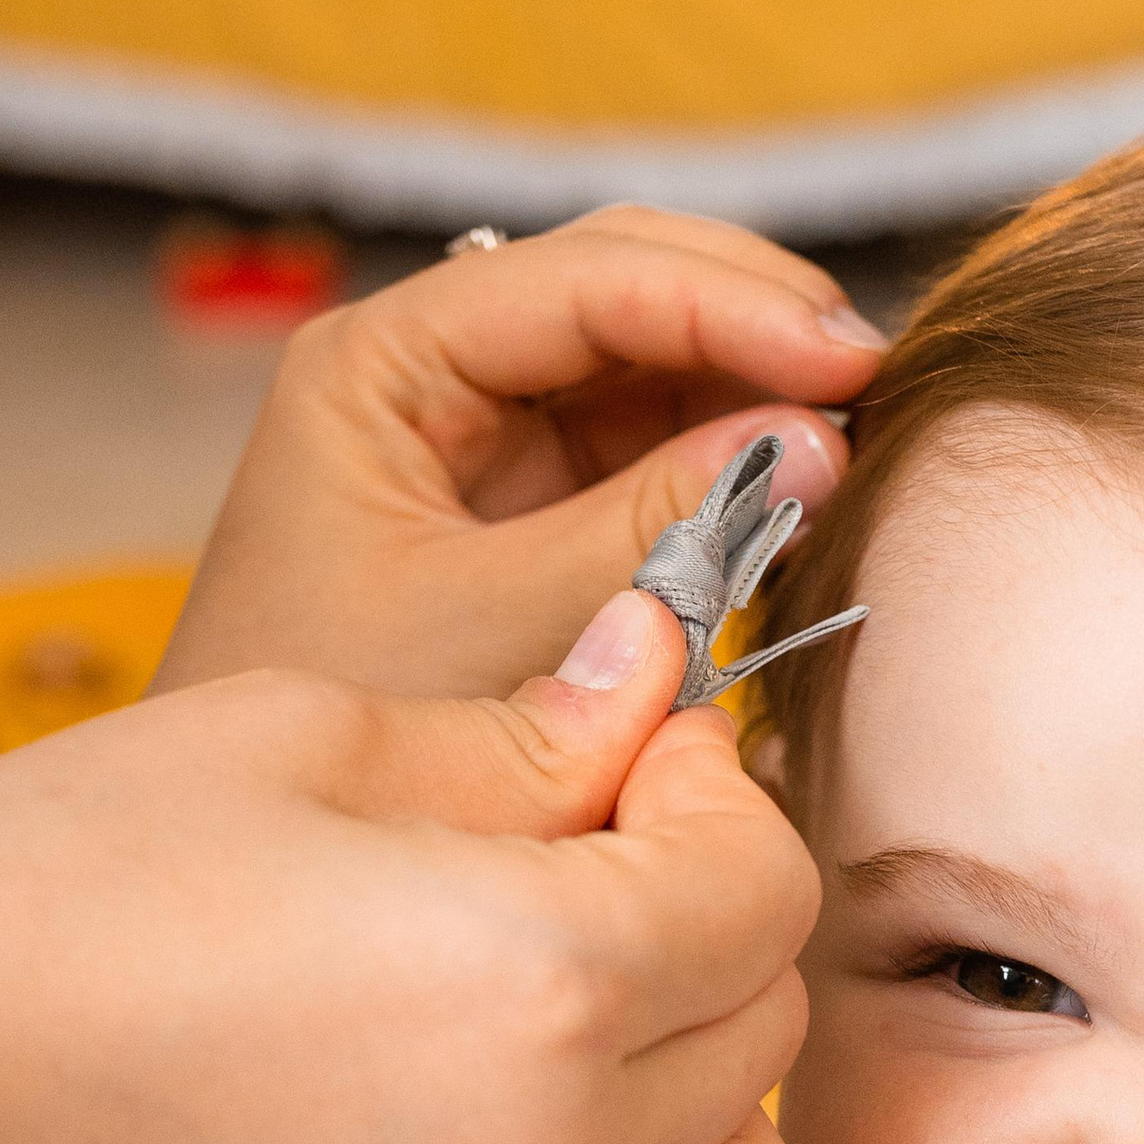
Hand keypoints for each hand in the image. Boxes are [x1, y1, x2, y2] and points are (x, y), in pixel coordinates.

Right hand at [0, 594, 817, 1143]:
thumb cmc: (40, 900)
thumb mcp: (292, 740)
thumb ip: (524, 736)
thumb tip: (657, 688)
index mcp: (544, 977)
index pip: (766, 886)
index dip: (714, 801)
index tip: (632, 771)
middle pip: (762, 1044)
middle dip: (702, 939)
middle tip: (577, 880)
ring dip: (685, 1113)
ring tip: (552, 1042)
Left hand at [162, 206, 885, 701]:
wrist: (263, 866)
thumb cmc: (346, 741)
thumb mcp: (507, 629)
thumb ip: (662, 530)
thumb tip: (823, 443)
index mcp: (381, 364)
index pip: (587, 277)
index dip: (734, 305)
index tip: (855, 362)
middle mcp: (431, 373)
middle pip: (628, 284)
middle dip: (757, 322)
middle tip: (879, 386)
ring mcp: (485, 435)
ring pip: (655, 360)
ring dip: (756, 388)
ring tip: (854, 443)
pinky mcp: (529, 504)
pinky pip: (651, 447)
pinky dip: (729, 463)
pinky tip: (801, 495)